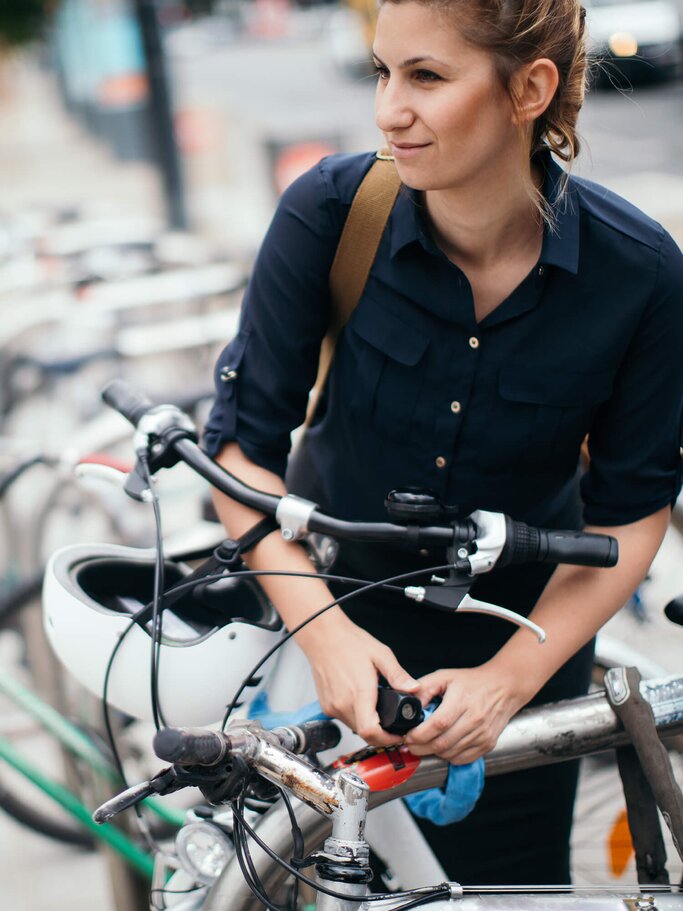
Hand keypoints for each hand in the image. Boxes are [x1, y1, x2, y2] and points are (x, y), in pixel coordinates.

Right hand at [299, 614, 418, 747]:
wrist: (322, 636)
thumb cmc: (349, 642)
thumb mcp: (381, 654)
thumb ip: (398, 675)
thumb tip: (414, 689)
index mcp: (359, 692)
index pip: (370, 731)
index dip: (387, 739)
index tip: (398, 735)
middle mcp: (343, 703)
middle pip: (364, 733)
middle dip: (381, 732)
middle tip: (392, 723)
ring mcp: (332, 706)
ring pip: (354, 727)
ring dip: (367, 724)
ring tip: (376, 708)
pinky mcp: (326, 706)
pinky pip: (344, 719)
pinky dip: (355, 716)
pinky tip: (361, 701)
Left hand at [405, 664, 524, 764]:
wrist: (504, 687)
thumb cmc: (473, 681)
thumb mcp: (445, 676)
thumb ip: (424, 689)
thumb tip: (407, 704)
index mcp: (462, 701)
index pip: (438, 725)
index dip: (419, 734)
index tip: (408, 735)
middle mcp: (475, 720)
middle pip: (442, 743)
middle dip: (420, 747)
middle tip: (410, 743)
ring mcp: (483, 735)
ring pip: (450, 754)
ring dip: (433, 753)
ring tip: (424, 745)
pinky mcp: (488, 744)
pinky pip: (462, 759)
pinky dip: (448, 757)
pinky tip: (442, 747)